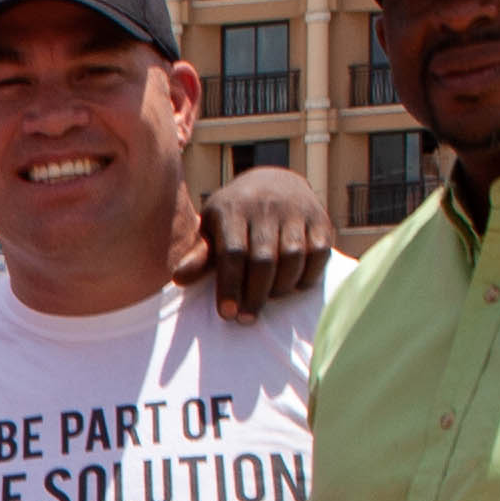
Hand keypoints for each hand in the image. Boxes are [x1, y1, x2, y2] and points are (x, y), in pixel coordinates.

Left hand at [184, 165, 334, 319]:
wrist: (274, 182)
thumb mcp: (213, 229)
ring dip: (281, 287)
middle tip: (246, 318)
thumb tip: (179, 279)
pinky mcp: (320, 219)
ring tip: (268, 299)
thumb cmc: (235, 216)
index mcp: (233, 208)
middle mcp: (266, 206)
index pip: (232, 253)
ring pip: (293, 258)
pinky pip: (319, 254)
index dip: (230, 287)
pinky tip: (293, 286)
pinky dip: (307, 277)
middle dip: (255, 295)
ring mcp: (296, 210)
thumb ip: (200, 255)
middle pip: (264, 260)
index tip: (227, 314)